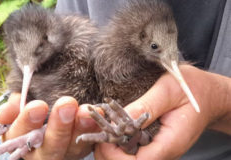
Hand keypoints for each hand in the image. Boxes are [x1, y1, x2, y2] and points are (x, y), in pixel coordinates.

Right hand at [0, 94, 99, 159]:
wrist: (52, 115)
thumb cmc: (31, 111)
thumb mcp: (18, 108)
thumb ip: (12, 108)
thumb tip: (14, 103)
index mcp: (21, 140)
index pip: (19, 134)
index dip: (27, 122)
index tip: (38, 106)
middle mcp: (42, 152)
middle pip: (50, 147)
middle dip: (59, 127)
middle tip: (66, 104)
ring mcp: (65, 152)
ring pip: (74, 148)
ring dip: (81, 128)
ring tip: (86, 111)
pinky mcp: (81, 148)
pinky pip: (90, 142)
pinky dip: (95, 128)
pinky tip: (99, 113)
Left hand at [94, 65, 230, 159]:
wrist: (209, 96)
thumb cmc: (193, 89)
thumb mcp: (168, 91)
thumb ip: (146, 106)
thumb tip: (121, 119)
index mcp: (170, 142)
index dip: (116, 156)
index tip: (100, 142)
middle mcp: (164, 150)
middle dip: (109, 154)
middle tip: (92, 137)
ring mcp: (160, 148)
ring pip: (131, 157)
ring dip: (112, 148)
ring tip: (96, 132)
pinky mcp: (156, 142)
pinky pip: (135, 148)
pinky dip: (120, 141)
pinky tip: (109, 130)